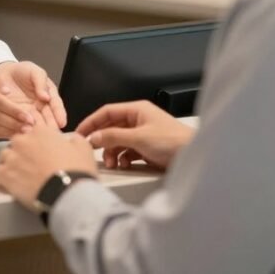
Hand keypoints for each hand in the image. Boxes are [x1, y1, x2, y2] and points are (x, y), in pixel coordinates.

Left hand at [0, 61, 66, 129]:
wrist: (3, 75)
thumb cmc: (22, 72)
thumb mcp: (34, 72)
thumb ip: (41, 82)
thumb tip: (47, 96)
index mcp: (48, 97)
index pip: (55, 106)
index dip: (59, 114)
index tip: (61, 122)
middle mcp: (40, 109)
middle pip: (47, 120)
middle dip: (49, 126)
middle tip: (51, 132)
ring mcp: (28, 115)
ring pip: (35, 125)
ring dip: (36, 130)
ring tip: (36, 134)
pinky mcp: (16, 119)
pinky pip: (19, 126)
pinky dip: (21, 130)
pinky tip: (22, 133)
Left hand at [0, 126, 96, 208]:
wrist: (68, 194)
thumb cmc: (76, 170)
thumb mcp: (84, 148)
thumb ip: (75, 139)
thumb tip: (71, 140)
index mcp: (41, 131)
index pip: (35, 131)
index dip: (40, 142)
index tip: (44, 151)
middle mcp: (23, 141)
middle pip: (18, 142)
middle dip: (25, 151)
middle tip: (35, 165)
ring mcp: (11, 158)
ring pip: (6, 156)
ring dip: (13, 163)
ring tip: (24, 175)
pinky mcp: (4, 176)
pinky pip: (0, 172)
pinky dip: (6, 177)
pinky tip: (16, 184)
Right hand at [76, 100, 194, 170]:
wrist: (194, 155)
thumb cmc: (173, 141)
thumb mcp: (138, 138)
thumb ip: (114, 136)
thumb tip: (95, 137)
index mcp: (137, 110)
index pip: (107, 112)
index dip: (92, 122)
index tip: (80, 133)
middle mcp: (139, 120)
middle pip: (112, 127)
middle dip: (103, 141)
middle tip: (93, 151)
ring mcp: (144, 134)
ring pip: (119, 141)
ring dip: (113, 152)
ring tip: (112, 163)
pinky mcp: (148, 148)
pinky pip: (128, 151)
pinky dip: (123, 158)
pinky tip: (124, 164)